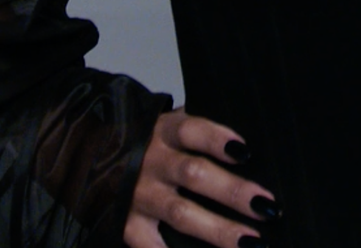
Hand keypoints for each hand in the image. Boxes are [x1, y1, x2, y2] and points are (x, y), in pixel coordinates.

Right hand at [125, 109, 276, 247]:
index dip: (217, 139)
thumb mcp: (169, 125)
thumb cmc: (149, 142)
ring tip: (251, 242)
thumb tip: (248, 148)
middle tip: (267, 207)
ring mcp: (138, 195)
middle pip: (194, 175)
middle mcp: (151, 162)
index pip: (191, 130)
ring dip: (218, 230)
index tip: (246, 152)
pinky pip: (151, 246)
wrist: (94, 155)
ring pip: (180, 213)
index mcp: (164, 132)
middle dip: (233, 192)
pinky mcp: (126, 224)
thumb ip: (199, 131)